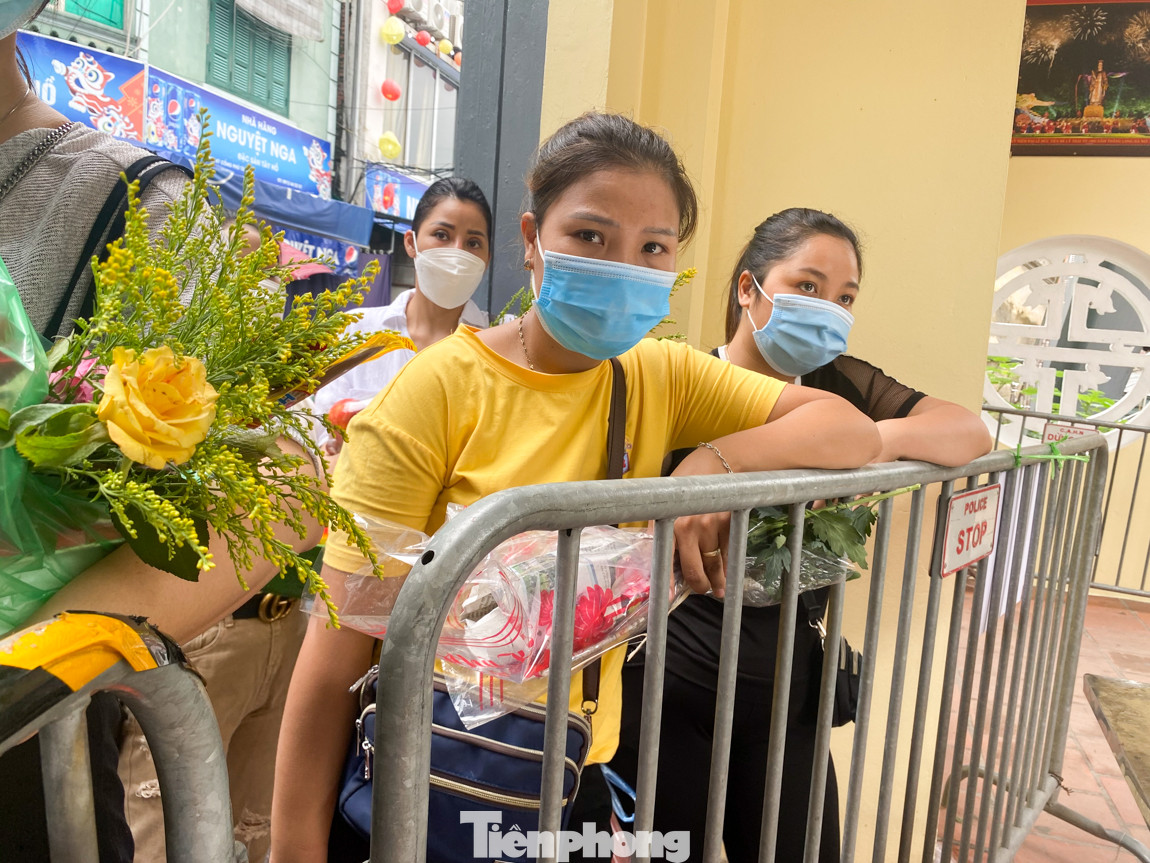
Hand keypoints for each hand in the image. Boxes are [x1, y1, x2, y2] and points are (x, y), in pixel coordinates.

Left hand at [669, 444, 736, 596]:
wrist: (718, 462)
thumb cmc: (688, 480)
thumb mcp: (668, 501)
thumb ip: (664, 525)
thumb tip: (662, 554)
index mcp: (668, 523)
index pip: (663, 559)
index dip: (666, 582)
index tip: (667, 599)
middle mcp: (687, 528)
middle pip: (693, 569)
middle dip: (698, 585)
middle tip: (700, 590)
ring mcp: (710, 527)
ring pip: (713, 564)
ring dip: (716, 581)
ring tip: (717, 590)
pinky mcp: (729, 525)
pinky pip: (727, 552)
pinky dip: (728, 564)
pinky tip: (728, 572)